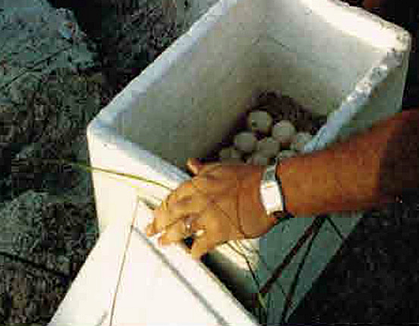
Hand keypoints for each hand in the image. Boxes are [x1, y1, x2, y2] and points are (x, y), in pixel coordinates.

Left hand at [146, 159, 276, 258]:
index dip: (163, 206)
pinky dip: (196, 251)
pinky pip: (202, 245)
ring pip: (181, 229)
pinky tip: (192, 255)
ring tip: (163, 243)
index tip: (157, 212)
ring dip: (170, 237)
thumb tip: (191, 163)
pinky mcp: (220, 232)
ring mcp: (208, 217)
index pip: (173, 196)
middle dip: (158, 223)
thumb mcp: (222, 168)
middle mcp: (199, 200)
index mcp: (199, 184)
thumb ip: (204, 169)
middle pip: (171, 213)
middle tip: (150, 230)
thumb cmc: (248, 178)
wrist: (268, 191)